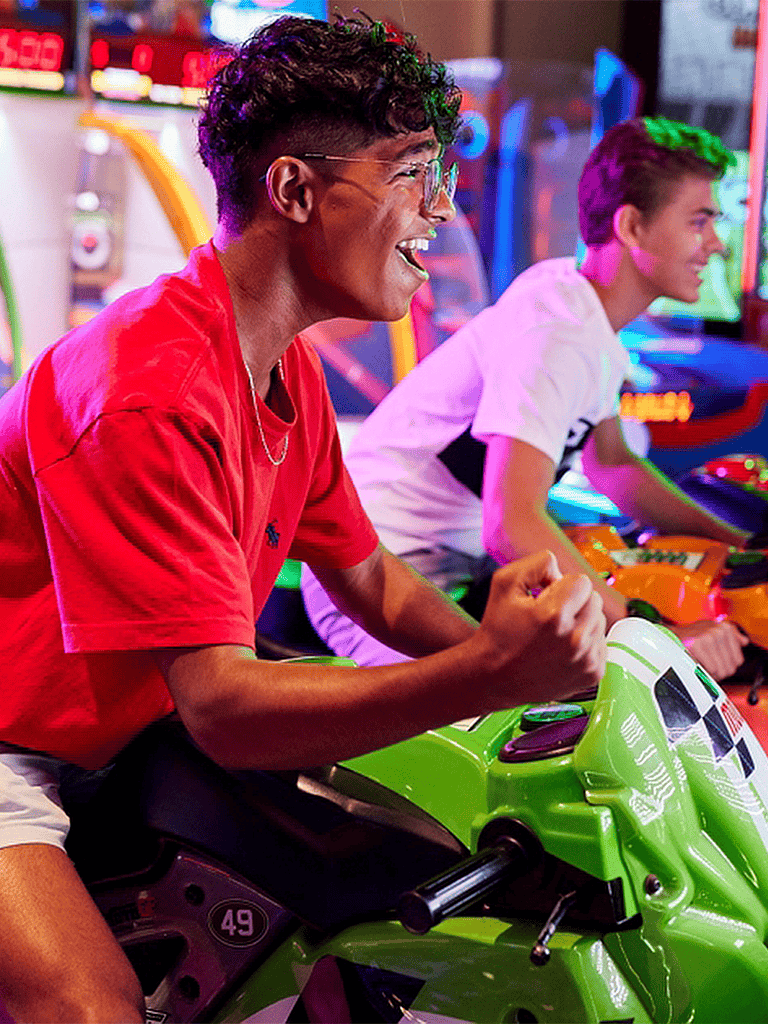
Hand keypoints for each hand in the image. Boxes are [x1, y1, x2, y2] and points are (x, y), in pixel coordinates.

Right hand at [476, 550, 606, 707]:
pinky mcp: (593, 674)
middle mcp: (575, 639)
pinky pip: (601, 643)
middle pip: (594, 599)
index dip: (561, 586)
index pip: (581, 581)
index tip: (544, 599)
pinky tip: (562, 649)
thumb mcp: (505, 582)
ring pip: (599, 621)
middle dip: (574, 602)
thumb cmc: (498, 630)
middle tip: (549, 617)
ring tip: (554, 634)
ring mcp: (586, 660)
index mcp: (555, 615)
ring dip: (581, 622)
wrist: (494, 677)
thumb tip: (561, 571)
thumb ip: (538, 563)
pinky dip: (585, 643)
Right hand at [669, 620, 747, 680]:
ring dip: (711, 673)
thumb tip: (744, 642)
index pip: (738, 660)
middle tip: (706, 667)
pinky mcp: (698, 644)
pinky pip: (710, 669)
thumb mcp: (711, 630)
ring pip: (722, 670)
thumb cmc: (690, 636)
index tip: (715, 664)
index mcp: (726, 628)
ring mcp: (709, 636)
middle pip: (731, 667)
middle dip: (719, 672)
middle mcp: (719, 630)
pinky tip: (696, 665)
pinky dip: (703, 671)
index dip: (726, 666)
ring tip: (701, 666)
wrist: (668, 636)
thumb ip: (731, 635)